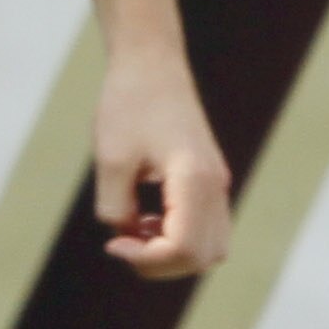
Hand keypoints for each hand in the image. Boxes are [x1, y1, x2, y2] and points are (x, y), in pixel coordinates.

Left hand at [92, 43, 232, 280]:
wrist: (151, 64)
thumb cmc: (129, 103)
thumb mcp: (110, 161)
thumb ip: (116, 210)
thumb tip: (127, 238)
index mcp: (194, 179)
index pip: (184, 249)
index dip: (147, 260)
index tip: (114, 244)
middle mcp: (215, 185)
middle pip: (202, 257)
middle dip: (160, 264)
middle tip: (122, 244)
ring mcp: (217, 184)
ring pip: (210, 248)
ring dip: (172, 254)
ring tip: (136, 231)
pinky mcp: (210, 181)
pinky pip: (206, 229)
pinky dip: (179, 238)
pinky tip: (147, 220)